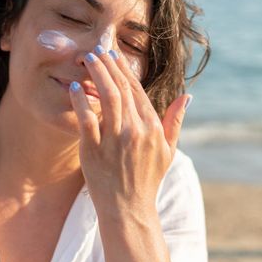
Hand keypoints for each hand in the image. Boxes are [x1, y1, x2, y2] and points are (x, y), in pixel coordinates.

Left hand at [68, 45, 190, 219]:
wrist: (129, 210)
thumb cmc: (148, 180)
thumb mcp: (168, 151)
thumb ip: (175, 121)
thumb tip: (187, 96)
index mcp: (153, 128)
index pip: (137, 91)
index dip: (124, 70)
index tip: (114, 55)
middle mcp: (135, 131)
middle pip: (121, 89)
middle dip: (108, 66)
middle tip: (96, 50)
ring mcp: (114, 141)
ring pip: (106, 98)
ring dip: (96, 75)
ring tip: (86, 60)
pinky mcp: (94, 151)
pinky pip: (86, 120)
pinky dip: (80, 101)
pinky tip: (75, 87)